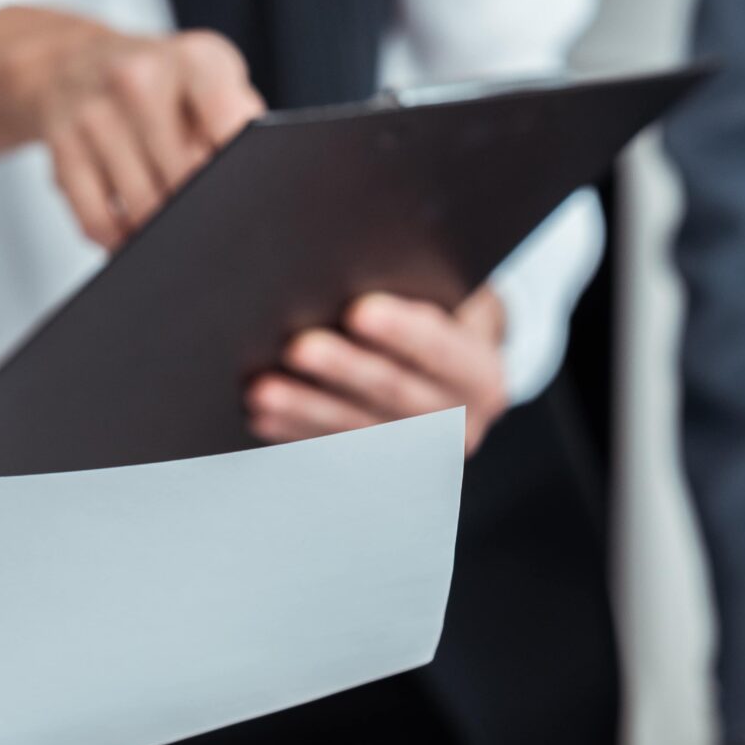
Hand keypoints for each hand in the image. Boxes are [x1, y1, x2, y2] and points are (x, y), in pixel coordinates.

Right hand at [0, 7, 263, 248]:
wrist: (73, 61)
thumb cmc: (162, 82)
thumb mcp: (211, 79)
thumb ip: (238, 121)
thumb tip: (253, 183)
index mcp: (194, 59)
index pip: (231, 124)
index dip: (241, 169)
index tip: (242, 189)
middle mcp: (140, 78)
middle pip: (187, 178)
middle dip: (202, 206)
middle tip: (208, 211)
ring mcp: (95, 112)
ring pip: (143, 207)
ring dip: (162, 229)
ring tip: (172, 221)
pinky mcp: (62, 148)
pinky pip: (98, 221)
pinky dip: (119, 239)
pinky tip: (131, 230)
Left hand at [248, 288, 508, 454]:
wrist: (447, 373)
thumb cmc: (436, 315)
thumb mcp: (447, 298)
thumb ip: (418, 290)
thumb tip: (350, 272)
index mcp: (482, 376)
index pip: (444, 352)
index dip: (404, 332)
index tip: (360, 311)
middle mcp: (460, 425)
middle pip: (396, 395)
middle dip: (344, 370)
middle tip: (298, 348)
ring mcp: (419, 456)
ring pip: (358, 431)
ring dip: (306, 409)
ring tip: (263, 389)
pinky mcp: (380, 472)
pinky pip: (334, 452)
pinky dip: (296, 431)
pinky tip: (263, 415)